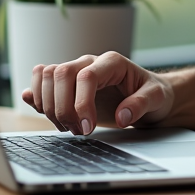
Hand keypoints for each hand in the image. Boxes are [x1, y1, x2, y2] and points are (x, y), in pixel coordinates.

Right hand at [21, 52, 173, 135]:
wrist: (149, 96)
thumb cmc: (152, 94)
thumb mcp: (157, 98)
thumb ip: (141, 104)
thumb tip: (121, 116)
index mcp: (112, 62)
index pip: (85, 76)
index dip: (81, 104)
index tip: (87, 128)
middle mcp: (90, 62)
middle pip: (60, 74)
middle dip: (63, 107)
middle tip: (79, 131)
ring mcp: (76, 71)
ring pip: (46, 76)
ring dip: (50, 106)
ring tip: (69, 127)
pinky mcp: (66, 85)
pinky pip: (41, 82)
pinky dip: (37, 97)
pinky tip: (42, 111)